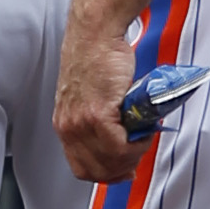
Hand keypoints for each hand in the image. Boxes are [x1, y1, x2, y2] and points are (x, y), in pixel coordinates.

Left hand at [53, 9, 146, 186]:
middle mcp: (69, 127)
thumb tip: (118, 143)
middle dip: (123, 167)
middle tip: (139, 150)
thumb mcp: (87, 98)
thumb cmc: (97, 60)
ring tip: (144, 136)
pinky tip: (144, 130)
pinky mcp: (97, 113)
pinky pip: (120, 146)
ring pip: (111, 161)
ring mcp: (81, 122)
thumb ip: (96, 123)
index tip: (125, 168)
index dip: (107, 173)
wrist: (96, 35)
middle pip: (97, 171)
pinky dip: (137, 144)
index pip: (82, 168)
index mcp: (65, 125)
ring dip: (134, 154)